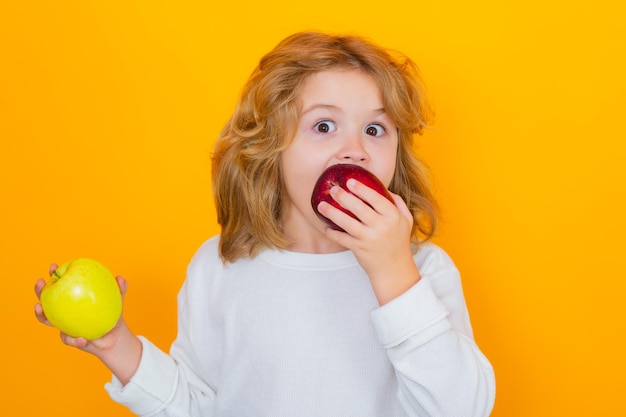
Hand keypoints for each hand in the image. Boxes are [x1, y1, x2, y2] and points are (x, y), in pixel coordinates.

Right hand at [34, 263, 128, 352]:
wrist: (115, 336)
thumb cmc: (113, 312)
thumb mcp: (117, 299)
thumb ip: (120, 289)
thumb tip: (120, 279)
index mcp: (73, 297)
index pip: (61, 283)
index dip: (54, 274)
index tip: (53, 266)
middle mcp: (64, 310)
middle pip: (46, 299)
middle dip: (40, 290)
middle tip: (40, 283)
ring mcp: (64, 324)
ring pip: (47, 320)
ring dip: (41, 314)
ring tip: (39, 309)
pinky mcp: (69, 338)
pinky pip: (69, 339)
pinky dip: (75, 340)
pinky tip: (83, 339)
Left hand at [317, 179, 420, 303]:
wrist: (394, 269)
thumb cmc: (399, 242)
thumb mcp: (406, 221)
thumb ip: (398, 203)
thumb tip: (384, 188)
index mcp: (392, 216)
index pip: (376, 198)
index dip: (362, 189)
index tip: (350, 181)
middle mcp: (381, 226)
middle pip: (358, 208)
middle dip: (343, 196)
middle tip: (333, 189)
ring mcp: (369, 238)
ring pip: (346, 222)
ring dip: (332, 213)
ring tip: (321, 205)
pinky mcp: (359, 249)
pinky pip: (342, 238)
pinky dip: (332, 233)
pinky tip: (326, 226)